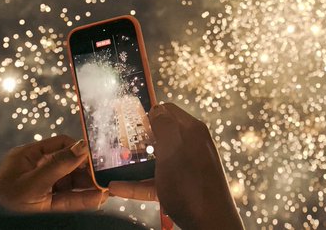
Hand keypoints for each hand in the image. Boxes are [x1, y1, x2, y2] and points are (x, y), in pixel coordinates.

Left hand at [0, 134, 107, 211]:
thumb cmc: (4, 201)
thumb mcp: (33, 183)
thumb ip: (58, 165)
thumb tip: (83, 146)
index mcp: (28, 157)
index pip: (59, 144)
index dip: (78, 148)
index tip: (97, 154)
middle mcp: (36, 170)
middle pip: (68, 164)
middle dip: (87, 169)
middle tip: (107, 173)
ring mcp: (41, 188)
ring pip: (70, 183)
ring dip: (88, 186)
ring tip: (107, 188)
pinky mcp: (45, 206)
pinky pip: (68, 200)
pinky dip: (83, 199)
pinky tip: (98, 199)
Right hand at [108, 103, 242, 229]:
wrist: (212, 225)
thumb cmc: (192, 187)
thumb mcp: (173, 151)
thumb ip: (164, 126)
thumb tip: (157, 108)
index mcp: (192, 130)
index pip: (168, 110)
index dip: (148, 113)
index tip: (127, 120)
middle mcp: (192, 145)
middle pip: (160, 135)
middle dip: (139, 139)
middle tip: (118, 143)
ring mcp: (187, 167)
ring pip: (156, 159)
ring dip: (135, 163)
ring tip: (113, 165)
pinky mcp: (182, 187)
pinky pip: (157, 181)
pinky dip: (138, 184)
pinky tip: (117, 188)